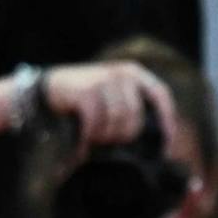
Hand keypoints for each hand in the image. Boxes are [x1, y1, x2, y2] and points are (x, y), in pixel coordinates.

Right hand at [41, 61, 180, 152]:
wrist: (50, 88)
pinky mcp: (86, 91)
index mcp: (135, 73)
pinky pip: (97, 121)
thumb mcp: (116, 95)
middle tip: (114, 143)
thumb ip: (136, 109)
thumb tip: (161, 143)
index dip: (166, 121)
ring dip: (107, 135)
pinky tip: (87, 136)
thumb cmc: (89, 98)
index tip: (166, 144)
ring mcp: (103, 80)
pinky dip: (92, 133)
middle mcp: (122, 73)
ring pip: (118, 120)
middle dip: (126, 134)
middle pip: (136, 115)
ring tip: (98, 138)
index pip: (161, 95)